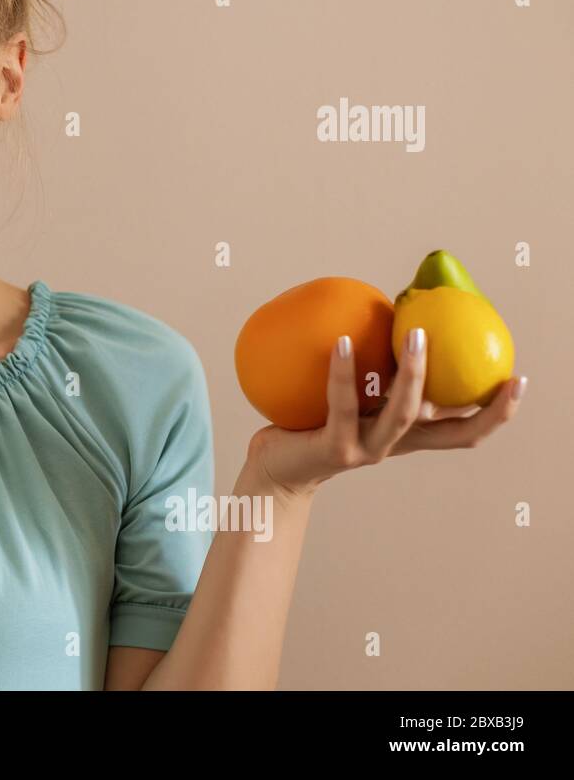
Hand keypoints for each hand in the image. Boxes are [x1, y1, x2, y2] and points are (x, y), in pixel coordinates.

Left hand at [247, 328, 525, 499]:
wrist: (276, 469)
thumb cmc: (313, 426)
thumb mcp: (352, 400)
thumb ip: (372, 375)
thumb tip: (388, 324)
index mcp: (405, 435)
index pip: (462, 430)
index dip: (494, 413)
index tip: (518, 381)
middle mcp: (393, 446)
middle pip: (450, 431)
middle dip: (477, 402)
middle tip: (492, 362)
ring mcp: (366, 450)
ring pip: (402, 414)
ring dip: (412, 374)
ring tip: (415, 335)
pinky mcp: (334, 448)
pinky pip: (342, 402)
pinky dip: (343, 371)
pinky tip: (340, 341)